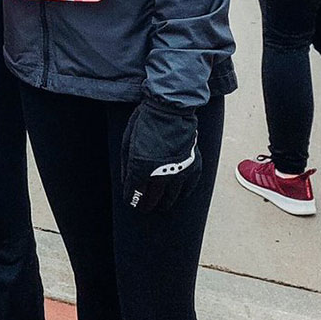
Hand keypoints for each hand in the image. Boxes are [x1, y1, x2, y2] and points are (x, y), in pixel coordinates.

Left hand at [120, 98, 200, 212]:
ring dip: (165, 202)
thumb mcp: (128, 140)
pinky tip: (179, 195)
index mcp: (141, 167)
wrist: (171, 111)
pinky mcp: (193, 167)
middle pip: (153, 198)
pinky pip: (188, 188)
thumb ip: (127, 163)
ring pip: (171, 196)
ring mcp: (179, 171)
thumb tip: (128, 179)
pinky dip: (182, 193)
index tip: (130, 201)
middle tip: (144, 209)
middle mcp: (161, 173)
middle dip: (147, 204)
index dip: (132, 198)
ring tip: (161, 206)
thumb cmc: (146, 122)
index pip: (135, 192)